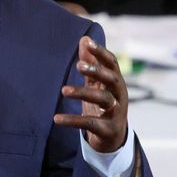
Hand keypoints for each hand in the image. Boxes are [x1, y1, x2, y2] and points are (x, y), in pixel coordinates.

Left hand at [53, 36, 127, 152]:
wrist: (114, 138)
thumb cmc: (103, 104)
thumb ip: (91, 63)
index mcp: (116, 82)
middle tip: (78, 65)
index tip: (87, 42)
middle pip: (112, 79)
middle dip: (97, 71)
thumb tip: (84, 39)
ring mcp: (116, 113)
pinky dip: (73, 120)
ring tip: (63, 90)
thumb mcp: (97, 83)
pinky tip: (56, 119)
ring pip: (103, 100)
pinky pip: (90, 123)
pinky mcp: (108, 130)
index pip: (112, 63)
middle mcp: (119, 96)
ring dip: (83, 93)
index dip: (101, 52)